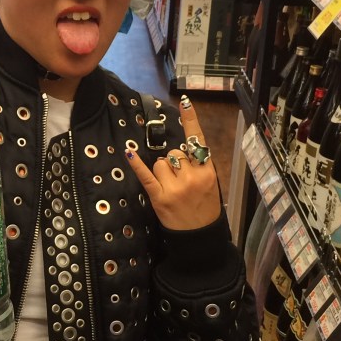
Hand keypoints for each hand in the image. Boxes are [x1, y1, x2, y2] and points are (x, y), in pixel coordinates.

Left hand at [125, 95, 221, 230]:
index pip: (198, 142)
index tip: (186, 103)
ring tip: (170, 187)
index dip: (191, 121)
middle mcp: (192, 177)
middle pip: (174, 153)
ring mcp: (174, 188)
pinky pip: (146, 176)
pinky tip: (129, 154)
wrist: (200, 237)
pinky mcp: (159, 197)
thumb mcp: (211, 184)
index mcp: (207, 171)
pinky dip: (137, 165)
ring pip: (160, 162)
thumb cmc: (205, 207)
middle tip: (180, 180)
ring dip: (162, 170)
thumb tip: (179, 150)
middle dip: (174, 162)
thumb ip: (198, 165)